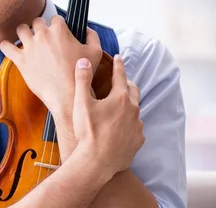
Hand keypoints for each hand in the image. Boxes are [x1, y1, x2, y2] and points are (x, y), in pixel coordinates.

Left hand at [0, 15, 102, 117]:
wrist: (67, 94)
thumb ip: (92, 35)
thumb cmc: (80, 75)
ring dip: (24, 32)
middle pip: (37, 22)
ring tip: (27, 39)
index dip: (57, 25)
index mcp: (59, 31)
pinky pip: (6, 46)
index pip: (55, 19)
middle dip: (40, 28)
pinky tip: (8, 46)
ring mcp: (30, 47)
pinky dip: (6, 45)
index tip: (57, 32)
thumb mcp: (96, 52)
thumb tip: (86, 28)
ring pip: (21, 29)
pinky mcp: (20, 60)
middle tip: (42, 37)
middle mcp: (42, 35)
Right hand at [72, 54, 144, 176]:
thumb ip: (82, 80)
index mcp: (120, 98)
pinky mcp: (138, 141)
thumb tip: (84, 61)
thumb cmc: (88, 131)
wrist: (97, 162)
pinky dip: (129, 124)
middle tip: (122, 80)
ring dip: (129, 106)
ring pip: (135, 111)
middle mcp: (133, 110)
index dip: (119, 65)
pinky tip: (121, 128)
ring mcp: (137, 127)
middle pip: (134, 91)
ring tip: (119, 107)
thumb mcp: (81, 103)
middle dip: (128, 83)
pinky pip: (136, 129)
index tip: (118, 57)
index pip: (120, 76)